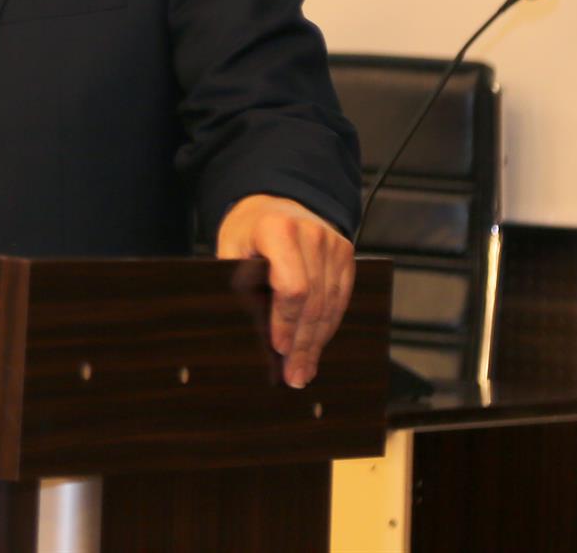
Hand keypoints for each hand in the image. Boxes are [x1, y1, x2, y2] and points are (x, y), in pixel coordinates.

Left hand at [216, 193, 353, 388]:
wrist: (276, 201)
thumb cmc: (248, 230)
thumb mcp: (231, 248)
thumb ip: (238, 282)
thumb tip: (247, 330)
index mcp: (278, 230)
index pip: (292, 287)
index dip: (286, 322)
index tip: (278, 348)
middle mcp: (311, 234)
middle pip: (314, 302)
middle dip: (303, 343)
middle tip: (294, 376)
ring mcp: (333, 243)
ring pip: (330, 304)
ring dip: (317, 341)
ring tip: (304, 370)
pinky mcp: (345, 253)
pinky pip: (342, 297)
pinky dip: (329, 325)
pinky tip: (317, 346)